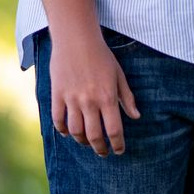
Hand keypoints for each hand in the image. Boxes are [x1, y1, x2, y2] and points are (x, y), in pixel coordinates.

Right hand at [49, 28, 139, 155]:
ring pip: (75, 131)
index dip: (117, 144)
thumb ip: (127, 97)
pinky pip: (58, 119)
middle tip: (103, 153)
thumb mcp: (119, 75)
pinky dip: (62, 130)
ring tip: (87, 143)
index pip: (114, 130)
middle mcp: (89, 101)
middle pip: (94, 136)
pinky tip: (68, 133)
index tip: (119, 151)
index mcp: (107, 97)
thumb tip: (136, 116)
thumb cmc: (102, 56)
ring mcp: (71, 99)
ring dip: (82, 142)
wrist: (77, 40)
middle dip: (100, 149)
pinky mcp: (57, 95)